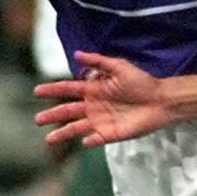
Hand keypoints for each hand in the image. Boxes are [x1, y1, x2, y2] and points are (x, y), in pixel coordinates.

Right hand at [33, 51, 170, 146]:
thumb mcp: (119, 66)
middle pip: (68, 111)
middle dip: (52, 115)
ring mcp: (100, 121)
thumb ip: (98, 61)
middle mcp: (93, 106)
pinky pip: (96, 139)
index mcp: (93, 89)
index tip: (36, 91)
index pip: (68, 90)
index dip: (53, 90)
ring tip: (48, 139)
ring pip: (76, 128)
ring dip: (63, 133)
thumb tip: (76, 54)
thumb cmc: (141, 82)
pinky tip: (85, 141)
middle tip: (37, 119)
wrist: (160, 100)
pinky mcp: (111, 134)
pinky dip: (90, 141)